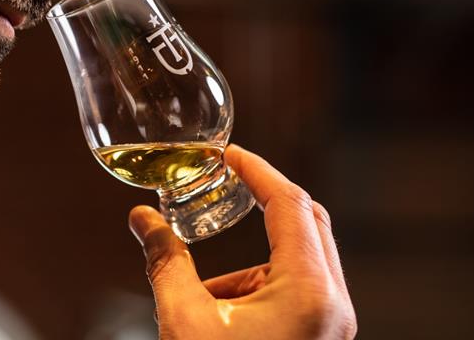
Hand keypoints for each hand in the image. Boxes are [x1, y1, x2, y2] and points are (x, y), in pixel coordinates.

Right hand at [128, 144, 356, 339]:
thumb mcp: (185, 322)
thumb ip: (164, 262)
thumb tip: (140, 219)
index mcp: (309, 292)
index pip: (290, 204)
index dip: (257, 170)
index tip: (228, 152)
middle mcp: (332, 305)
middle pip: (307, 223)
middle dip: (262, 203)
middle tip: (225, 185)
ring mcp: (332, 325)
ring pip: (300, 262)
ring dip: (252, 261)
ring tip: (204, 294)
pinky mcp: (321, 339)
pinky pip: (296, 292)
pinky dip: (259, 288)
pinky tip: (219, 318)